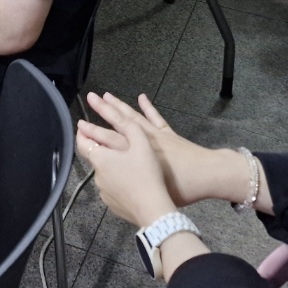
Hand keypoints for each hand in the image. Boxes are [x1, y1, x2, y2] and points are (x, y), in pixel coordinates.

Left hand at [77, 94, 178, 228]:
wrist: (153, 209)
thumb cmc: (146, 173)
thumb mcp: (142, 143)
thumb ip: (128, 127)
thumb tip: (114, 118)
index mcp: (101, 158)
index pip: (82, 142)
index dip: (82, 132)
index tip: (82, 125)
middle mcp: (97, 175)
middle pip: (94, 158)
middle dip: (99, 148)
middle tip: (109, 142)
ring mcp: (103, 192)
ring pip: (103, 174)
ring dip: (109, 167)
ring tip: (125, 164)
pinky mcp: (111, 205)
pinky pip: (111, 189)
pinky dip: (116, 182)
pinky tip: (130, 182)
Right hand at [79, 92, 215, 207]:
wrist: (207, 174)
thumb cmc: (180, 189)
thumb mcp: (150, 191)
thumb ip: (130, 188)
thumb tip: (114, 187)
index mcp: (134, 156)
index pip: (107, 142)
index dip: (92, 134)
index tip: (80, 126)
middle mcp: (142, 142)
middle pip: (117, 124)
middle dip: (102, 112)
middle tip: (89, 99)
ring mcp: (156, 135)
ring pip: (133, 116)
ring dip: (119, 105)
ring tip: (105, 95)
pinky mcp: (169, 133)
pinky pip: (155, 118)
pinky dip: (148, 107)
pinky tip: (141, 97)